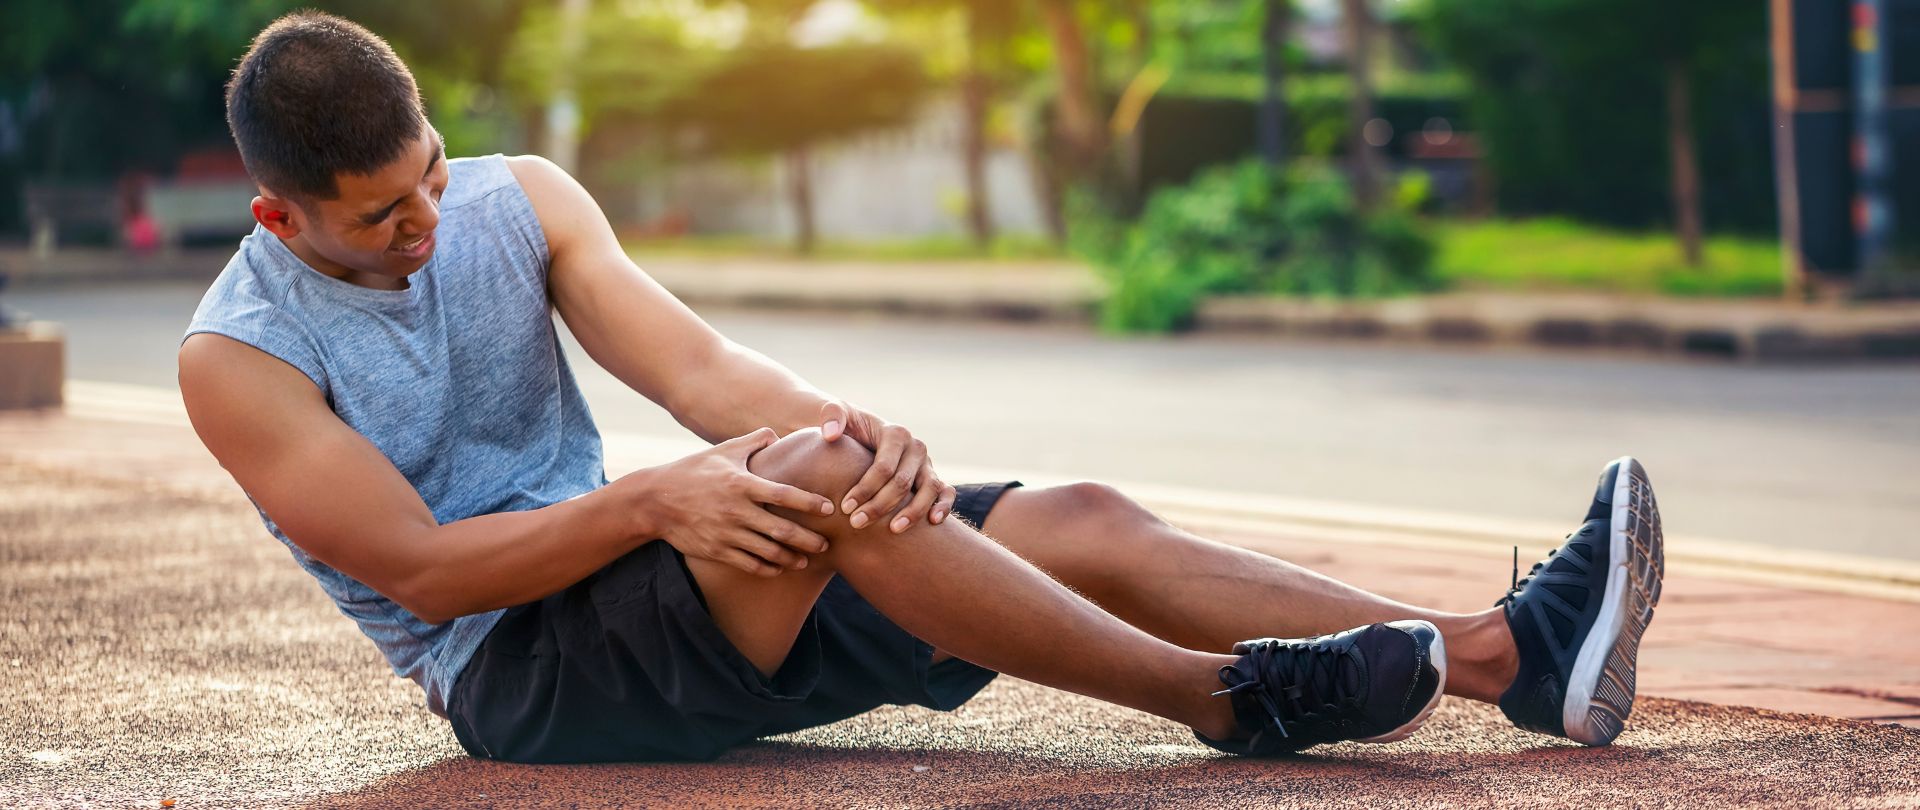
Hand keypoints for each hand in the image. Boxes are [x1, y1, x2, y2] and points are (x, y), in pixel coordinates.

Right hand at [638, 428, 836, 576]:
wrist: (655, 500)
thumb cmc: (693, 470)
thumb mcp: (722, 451)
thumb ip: (753, 441)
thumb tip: (777, 435)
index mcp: (741, 484)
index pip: (784, 495)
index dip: (809, 502)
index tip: (829, 508)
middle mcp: (736, 511)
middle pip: (781, 530)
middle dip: (808, 539)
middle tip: (826, 543)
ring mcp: (726, 533)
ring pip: (768, 552)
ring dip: (791, 559)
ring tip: (807, 560)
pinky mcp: (716, 551)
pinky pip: (748, 564)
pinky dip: (767, 568)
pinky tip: (779, 568)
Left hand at [819, 401, 956, 534]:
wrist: (862, 433)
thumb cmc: (847, 426)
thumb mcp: (835, 413)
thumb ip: (831, 415)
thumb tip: (830, 434)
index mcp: (896, 433)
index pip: (884, 466)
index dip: (865, 488)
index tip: (844, 507)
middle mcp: (916, 447)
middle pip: (902, 482)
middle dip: (879, 505)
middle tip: (856, 523)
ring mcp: (927, 464)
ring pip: (929, 489)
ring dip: (913, 512)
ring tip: (893, 530)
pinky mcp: (932, 477)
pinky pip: (945, 492)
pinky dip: (943, 506)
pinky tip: (933, 523)